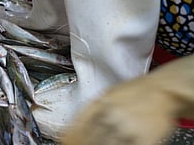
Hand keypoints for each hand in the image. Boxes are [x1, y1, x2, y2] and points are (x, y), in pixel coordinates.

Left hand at [62, 55, 193, 144]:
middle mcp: (111, 115)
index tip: (64, 141)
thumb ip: (94, 107)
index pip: (79, 124)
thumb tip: (77, 119)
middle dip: (81, 143)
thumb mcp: (109, 93)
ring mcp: (127, 128)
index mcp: (101, 103)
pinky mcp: (142, 139)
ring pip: (105, 144)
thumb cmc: (137, 90)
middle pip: (90, 136)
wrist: (163, 89)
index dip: (70, 135)